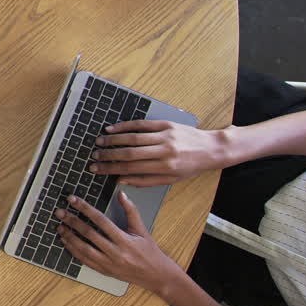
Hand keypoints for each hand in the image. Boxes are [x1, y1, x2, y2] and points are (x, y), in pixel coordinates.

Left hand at [56, 194, 183, 295]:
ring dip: (69, 237)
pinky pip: (84, 260)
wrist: (155, 275)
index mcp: (125, 240)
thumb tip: (121, 194)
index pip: (101, 220)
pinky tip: (66, 242)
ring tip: (59, 226)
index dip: (85, 208)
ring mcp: (108, 263)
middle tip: (59, 212)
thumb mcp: (142, 230)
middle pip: (89, 234)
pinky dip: (73, 251)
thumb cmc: (149, 251)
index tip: (73, 200)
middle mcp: (115, 252)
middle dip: (72, 221)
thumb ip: (131, 211)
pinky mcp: (104, 271)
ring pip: (84, 249)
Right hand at [91, 120, 230, 185]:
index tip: (97, 169)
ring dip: (113, 140)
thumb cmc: (191, 166)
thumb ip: (145, 181)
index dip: (111, 169)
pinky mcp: (165, 124)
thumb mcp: (171, 179)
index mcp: (164, 167)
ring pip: (133, 137)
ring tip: (99, 142)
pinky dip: (125, 126)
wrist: (212, 149)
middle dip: (108, 155)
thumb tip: (121, 180)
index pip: (131, 169)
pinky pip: (141, 124)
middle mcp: (164, 151)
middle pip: (129, 153)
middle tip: (94, 156)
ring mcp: (164, 136)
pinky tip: (112, 128)